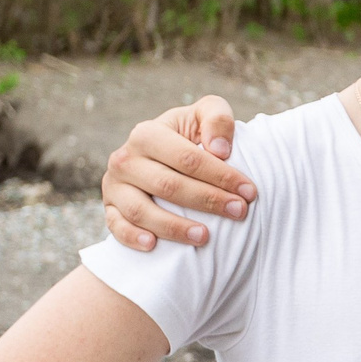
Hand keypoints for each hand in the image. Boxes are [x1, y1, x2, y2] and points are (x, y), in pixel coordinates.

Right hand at [101, 95, 252, 250]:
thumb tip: (220, 149)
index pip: (187, 158)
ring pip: (141, 210)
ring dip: (174, 227)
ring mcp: (115, 186)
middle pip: (168, 186)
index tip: (249, 192)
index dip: (221, 176)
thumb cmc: (190, 135)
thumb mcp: (204, 116)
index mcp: (147, 134)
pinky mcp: (110, 208)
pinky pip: (116, 226)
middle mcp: (126, 159)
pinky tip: (153, 245)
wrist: (161, 154)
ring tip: (205, 237)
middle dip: (208, 201)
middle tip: (239, 212)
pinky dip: (132, 236)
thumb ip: (217, 118)